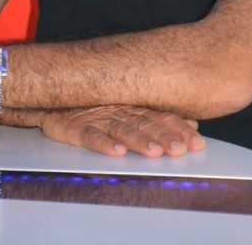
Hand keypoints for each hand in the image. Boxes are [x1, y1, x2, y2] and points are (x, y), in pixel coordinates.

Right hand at [40, 105, 205, 156]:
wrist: (55, 99)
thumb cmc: (96, 107)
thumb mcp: (129, 110)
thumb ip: (159, 118)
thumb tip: (192, 125)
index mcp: (134, 107)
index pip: (161, 117)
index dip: (179, 129)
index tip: (197, 142)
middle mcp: (119, 110)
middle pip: (145, 124)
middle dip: (164, 137)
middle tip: (179, 150)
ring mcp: (98, 117)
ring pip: (122, 129)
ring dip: (139, 141)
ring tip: (154, 153)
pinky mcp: (76, 126)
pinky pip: (91, 136)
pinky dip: (104, 143)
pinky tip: (116, 152)